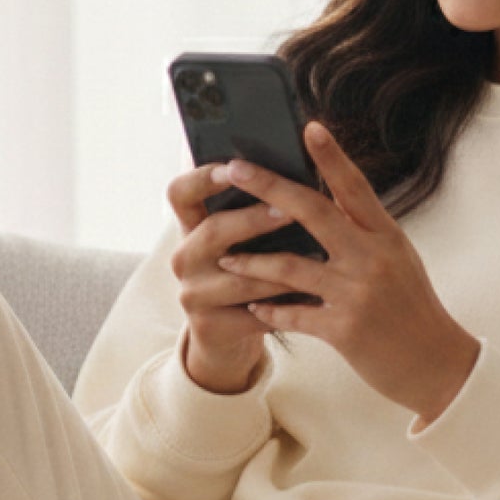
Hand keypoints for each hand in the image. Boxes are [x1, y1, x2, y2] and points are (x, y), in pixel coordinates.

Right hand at [164, 160, 294, 392]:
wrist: (227, 332)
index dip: (202, 178)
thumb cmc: (248, 268)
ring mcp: (193, 294)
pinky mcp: (209, 326)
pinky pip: (254, 314)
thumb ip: (255, 208)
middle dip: (253, 220)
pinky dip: (287, 305)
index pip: (180, 193)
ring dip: (281, 269)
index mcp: (190, 226)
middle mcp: (184, 258)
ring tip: (318, 258)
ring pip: (241, 278)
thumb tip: (298, 170)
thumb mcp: (241, 239)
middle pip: (212, 231)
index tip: (234, 167)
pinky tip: (314, 297)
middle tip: (289, 211)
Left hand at [209, 122, 480, 424]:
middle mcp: (372, 258)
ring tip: (225, 258)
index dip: (331, 156)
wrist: (437, 365)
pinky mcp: (344, 330)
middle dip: (269, 187)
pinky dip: (269, 310)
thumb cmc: (413, 309)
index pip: (355, 187)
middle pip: (313, 211)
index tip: (309, 127)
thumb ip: (364, 232)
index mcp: (386, 236)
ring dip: (252, 261)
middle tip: (234, 168)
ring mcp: (357, 293)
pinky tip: (252, 306)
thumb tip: (325, 200)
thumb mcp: (398, 260)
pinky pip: (293, 314)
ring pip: (290, 266)